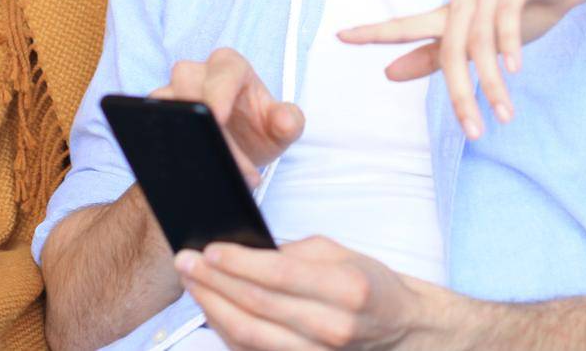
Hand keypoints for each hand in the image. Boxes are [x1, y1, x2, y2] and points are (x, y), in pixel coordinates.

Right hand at [150, 48, 303, 187]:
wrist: (237, 149)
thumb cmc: (258, 129)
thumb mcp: (282, 129)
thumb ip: (289, 122)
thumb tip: (284, 120)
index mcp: (231, 67)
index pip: (224, 72)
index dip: (219, 92)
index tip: (219, 118)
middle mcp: (198, 73)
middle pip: (188, 85)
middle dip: (202, 122)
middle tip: (218, 157)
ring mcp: (173, 92)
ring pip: (164, 101)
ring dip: (181, 132)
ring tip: (205, 166)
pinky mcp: (157, 113)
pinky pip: (149, 120)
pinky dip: (163, 139)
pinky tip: (179, 164)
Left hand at [174, 235, 442, 350]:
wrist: (399, 330)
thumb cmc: (370, 287)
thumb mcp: (341, 254)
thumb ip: (295, 253)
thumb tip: (246, 251)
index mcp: (345, 289)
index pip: (278, 274)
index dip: (238, 262)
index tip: (209, 249)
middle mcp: (331, 327)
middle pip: (256, 306)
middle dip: (214, 282)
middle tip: (186, 262)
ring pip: (248, 336)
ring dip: (212, 308)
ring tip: (192, 284)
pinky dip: (226, 331)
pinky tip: (211, 309)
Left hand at [337, 0, 585, 138]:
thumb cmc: (518, 13)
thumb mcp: (478, 43)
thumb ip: (433, 58)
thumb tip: (386, 73)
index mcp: (449, 16)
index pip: (406, 25)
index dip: (375, 32)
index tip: (341, 36)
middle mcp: (463, 0)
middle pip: (449, 50)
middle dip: (460, 93)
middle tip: (473, 130)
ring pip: (480, 41)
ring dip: (493, 81)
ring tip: (505, 114)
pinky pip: (506, 16)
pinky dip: (509, 43)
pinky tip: (515, 67)